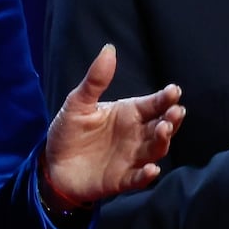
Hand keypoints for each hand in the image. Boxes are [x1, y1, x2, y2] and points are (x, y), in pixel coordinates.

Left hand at [44, 43, 183, 204]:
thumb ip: (96, 80)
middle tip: (176, 111)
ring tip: (163, 129)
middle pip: (161, 127)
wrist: (52, 165)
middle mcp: (135, 136)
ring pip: (154, 150)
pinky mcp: (120, 180)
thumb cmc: (70, 131)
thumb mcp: (78, 102)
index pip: (153, 104)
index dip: (165, 98)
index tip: (174, 91)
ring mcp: (131, 159)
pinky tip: (152, 169)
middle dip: (171, 119)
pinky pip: (137, 179)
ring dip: (162, 142)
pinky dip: (146, 175)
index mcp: (128, 114)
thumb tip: (109, 49)